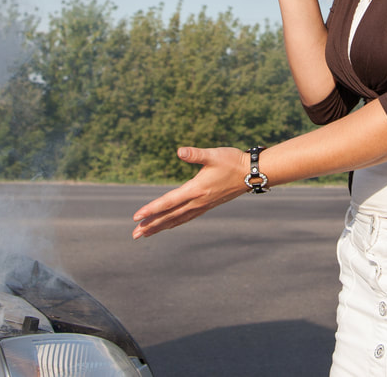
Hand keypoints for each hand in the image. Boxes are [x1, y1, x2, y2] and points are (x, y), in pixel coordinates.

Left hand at [132, 147, 249, 239]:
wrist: (252, 173)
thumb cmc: (232, 161)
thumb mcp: (213, 154)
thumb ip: (196, 154)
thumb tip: (180, 152)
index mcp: (196, 189)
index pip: (168, 202)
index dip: (151, 209)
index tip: (136, 217)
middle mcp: (198, 201)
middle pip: (170, 216)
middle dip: (151, 225)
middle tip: (134, 235)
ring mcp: (203, 205)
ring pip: (177, 219)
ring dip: (161, 227)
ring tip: (145, 234)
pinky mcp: (207, 205)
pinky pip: (187, 218)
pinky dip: (175, 223)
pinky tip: (169, 225)